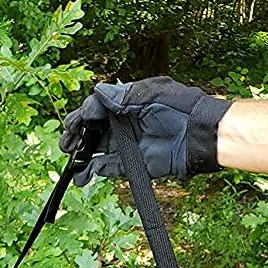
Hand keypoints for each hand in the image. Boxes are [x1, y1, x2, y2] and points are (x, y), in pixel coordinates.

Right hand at [60, 77, 231, 186]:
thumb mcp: (150, 95)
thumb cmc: (180, 108)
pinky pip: (111, 168)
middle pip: (95, 131)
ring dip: (83, 157)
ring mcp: (131, 145)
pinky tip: (84, 174)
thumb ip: (122, 96)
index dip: (83, 116)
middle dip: (78, 138)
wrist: (200, 135)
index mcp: (129, 104)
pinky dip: (96, 171)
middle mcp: (127, 124)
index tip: (73, 125)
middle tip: (66, 146)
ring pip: (99, 151)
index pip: (98, 109)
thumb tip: (97, 93)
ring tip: (71, 165)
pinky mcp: (136, 164)